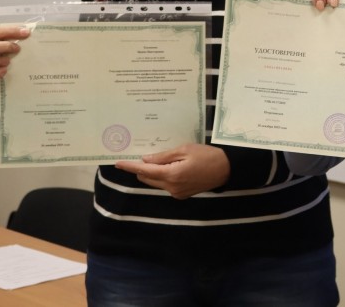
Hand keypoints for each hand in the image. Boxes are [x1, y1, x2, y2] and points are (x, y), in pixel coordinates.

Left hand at [114, 143, 229, 198]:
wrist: (226, 169)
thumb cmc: (207, 155)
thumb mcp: (185, 150)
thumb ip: (163, 157)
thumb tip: (146, 160)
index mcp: (171, 175)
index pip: (144, 170)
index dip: (130, 166)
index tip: (118, 163)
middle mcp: (171, 187)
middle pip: (147, 178)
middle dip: (142, 168)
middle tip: (145, 155)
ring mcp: (176, 193)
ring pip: (155, 182)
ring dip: (153, 172)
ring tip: (163, 160)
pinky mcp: (181, 194)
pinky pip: (165, 185)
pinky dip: (163, 176)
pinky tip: (173, 167)